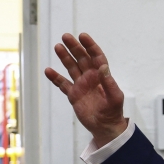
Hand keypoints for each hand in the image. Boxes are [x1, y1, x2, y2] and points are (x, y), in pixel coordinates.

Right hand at [44, 33, 127, 147]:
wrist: (105, 126)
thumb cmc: (113, 111)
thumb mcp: (115, 97)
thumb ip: (109, 82)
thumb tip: (103, 67)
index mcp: (102, 76)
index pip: (96, 57)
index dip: (90, 46)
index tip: (83, 36)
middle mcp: (91, 77)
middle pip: (82, 59)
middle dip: (75, 47)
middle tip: (66, 36)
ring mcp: (81, 85)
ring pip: (72, 68)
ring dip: (65, 57)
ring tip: (57, 46)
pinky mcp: (73, 95)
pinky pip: (63, 84)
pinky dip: (55, 78)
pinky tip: (48, 71)